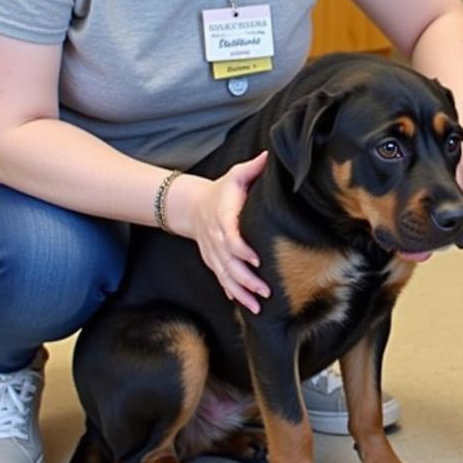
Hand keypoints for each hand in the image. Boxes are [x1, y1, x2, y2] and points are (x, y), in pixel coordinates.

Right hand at [168, 151, 271, 313]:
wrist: (192, 206)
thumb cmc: (221, 190)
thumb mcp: (235, 175)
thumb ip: (253, 168)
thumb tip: (270, 156)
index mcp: (223, 218)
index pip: (230, 237)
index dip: (241, 249)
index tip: (256, 259)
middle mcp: (216, 240)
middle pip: (229, 264)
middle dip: (246, 279)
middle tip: (265, 290)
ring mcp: (213, 254)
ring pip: (226, 277)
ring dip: (242, 292)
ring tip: (258, 306)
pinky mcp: (214, 262)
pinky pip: (222, 280)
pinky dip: (232, 293)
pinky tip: (244, 305)